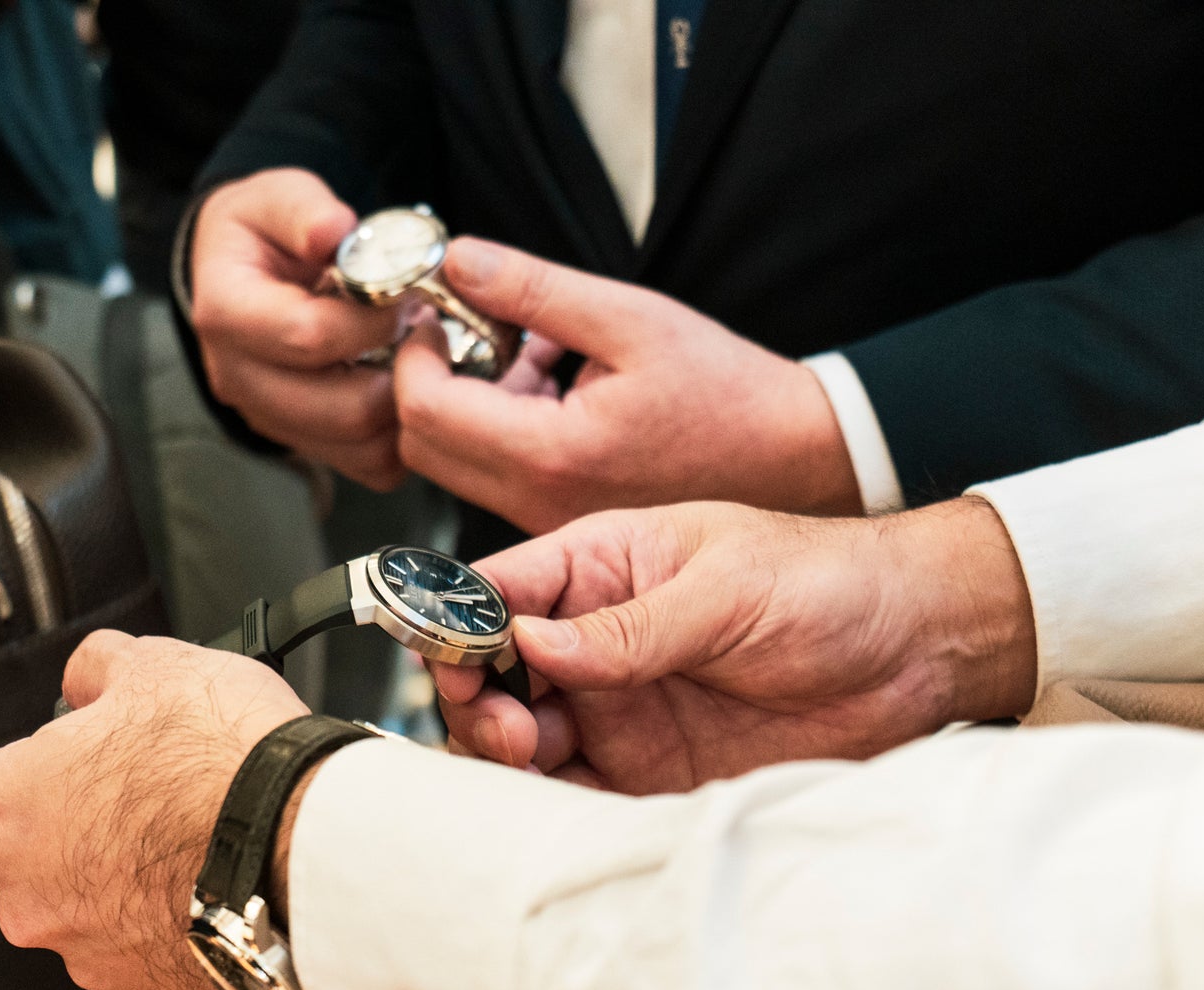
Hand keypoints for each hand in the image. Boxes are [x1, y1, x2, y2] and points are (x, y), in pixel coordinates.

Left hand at [0, 633, 306, 989]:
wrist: (303, 849)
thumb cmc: (222, 760)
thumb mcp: (155, 663)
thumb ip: (96, 667)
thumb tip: (89, 675)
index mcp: (4, 811)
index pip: (17, 775)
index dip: (75, 753)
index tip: (119, 747)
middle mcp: (27, 896)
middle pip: (57, 848)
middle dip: (105, 822)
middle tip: (170, 790)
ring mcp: (89, 954)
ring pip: (108, 904)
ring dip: (145, 876)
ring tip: (208, 836)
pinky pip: (161, 948)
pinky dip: (186, 921)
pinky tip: (227, 882)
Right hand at [189, 170, 409, 487]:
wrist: (239, 274)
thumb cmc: (262, 233)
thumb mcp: (275, 197)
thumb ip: (304, 208)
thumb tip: (332, 231)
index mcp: (226, 313)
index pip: (308, 337)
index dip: (372, 320)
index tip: (405, 294)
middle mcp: (239, 378)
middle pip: (343, 410)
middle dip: (399, 372)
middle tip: (423, 332)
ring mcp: (269, 418)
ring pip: (361, 447)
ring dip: (405, 407)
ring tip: (415, 358)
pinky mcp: (300, 443)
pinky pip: (368, 466)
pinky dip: (400, 436)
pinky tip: (402, 387)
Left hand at [393, 240, 859, 531]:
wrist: (789, 456)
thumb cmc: (726, 393)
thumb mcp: (629, 318)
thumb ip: (533, 289)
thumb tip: (458, 260)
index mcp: (552, 453)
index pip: (425, 408)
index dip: (413, 351)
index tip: (435, 307)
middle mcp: (537, 499)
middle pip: (419, 444)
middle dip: (427, 376)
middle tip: (468, 323)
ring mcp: (543, 516)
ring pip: (450, 461)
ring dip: (463, 398)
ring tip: (527, 350)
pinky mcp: (554, 515)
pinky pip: (490, 472)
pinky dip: (495, 422)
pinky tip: (548, 381)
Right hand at [434, 499, 1036, 793]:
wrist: (922, 653)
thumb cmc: (832, 584)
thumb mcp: (726, 585)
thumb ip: (627, 624)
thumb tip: (534, 644)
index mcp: (600, 568)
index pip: (495, 592)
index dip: (456, 625)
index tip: (456, 662)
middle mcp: (593, 642)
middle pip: (490, 676)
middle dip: (475, 701)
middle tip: (507, 725)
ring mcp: (617, 710)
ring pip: (519, 741)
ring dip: (505, 754)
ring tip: (532, 757)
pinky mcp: (647, 774)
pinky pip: (575, 797)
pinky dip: (551, 807)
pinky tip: (560, 801)